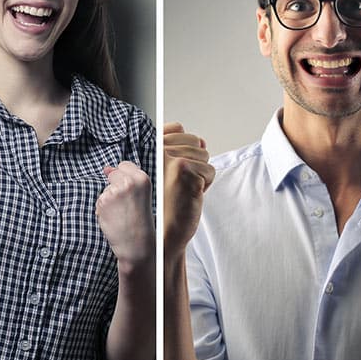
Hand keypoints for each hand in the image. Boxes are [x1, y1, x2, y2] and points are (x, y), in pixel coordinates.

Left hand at [96, 161, 154, 269]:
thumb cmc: (139, 220)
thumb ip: (125, 179)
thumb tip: (106, 169)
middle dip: (115, 187)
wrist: (136, 244)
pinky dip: (104, 209)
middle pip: (113, 175)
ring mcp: (114, 191)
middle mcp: (128, 182)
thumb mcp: (139, 195)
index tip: (129, 191)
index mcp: (142, 178)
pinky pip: (100, 201)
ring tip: (122, 214)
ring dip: (109, 200)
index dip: (124, 177)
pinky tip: (114, 218)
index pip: (124, 165)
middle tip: (126, 205)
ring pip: (106, 189)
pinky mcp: (103, 202)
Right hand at [163, 122, 214, 260]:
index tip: (174, 168)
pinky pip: (210, 171)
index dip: (183, 148)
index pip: (178, 128)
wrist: (162, 231)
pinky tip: (188, 194)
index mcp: (150, 146)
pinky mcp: (185, 171)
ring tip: (182, 188)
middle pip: (195, 142)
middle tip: (178, 182)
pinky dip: (204, 185)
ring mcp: (172, 159)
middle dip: (194, 163)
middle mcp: (159, 149)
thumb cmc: (163, 202)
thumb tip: (202, 141)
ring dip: (199, 175)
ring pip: (204, 156)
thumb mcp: (165, 169)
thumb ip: (179, 149)